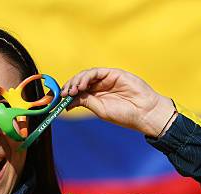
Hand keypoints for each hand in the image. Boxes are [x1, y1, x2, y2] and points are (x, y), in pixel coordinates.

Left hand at [61, 68, 176, 136]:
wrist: (144, 112)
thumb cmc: (125, 115)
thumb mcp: (100, 110)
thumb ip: (85, 101)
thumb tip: (68, 100)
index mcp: (95, 97)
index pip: (77, 92)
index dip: (66, 93)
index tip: (56, 99)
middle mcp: (99, 87)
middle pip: (79, 82)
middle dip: (68, 86)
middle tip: (63, 94)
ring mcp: (106, 80)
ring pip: (85, 76)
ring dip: (76, 82)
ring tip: (72, 91)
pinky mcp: (113, 73)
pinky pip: (95, 72)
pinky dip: (86, 77)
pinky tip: (81, 86)